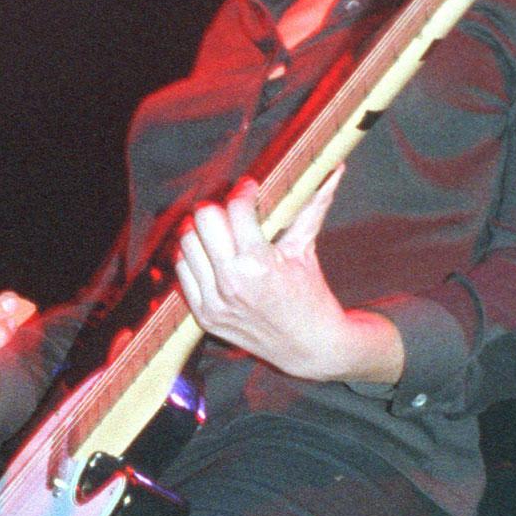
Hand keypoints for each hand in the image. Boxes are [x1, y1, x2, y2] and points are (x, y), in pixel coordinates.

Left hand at [175, 170, 396, 381]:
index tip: (250, 188)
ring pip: (187, 244)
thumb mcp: (307, 249)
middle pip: (202, 220)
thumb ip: (313, 205)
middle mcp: (231, 282)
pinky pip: (183, 273)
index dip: (243, 191)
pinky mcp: (204, 316)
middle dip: (219, 209)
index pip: (234, 208)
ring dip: (202, 233)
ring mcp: (214, 302)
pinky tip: (212, 256)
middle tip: (232, 212)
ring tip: (221, 233)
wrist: (310, 347)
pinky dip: (194, 259)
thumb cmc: (311, 296)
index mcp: (258, 263)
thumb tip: (332, 169)